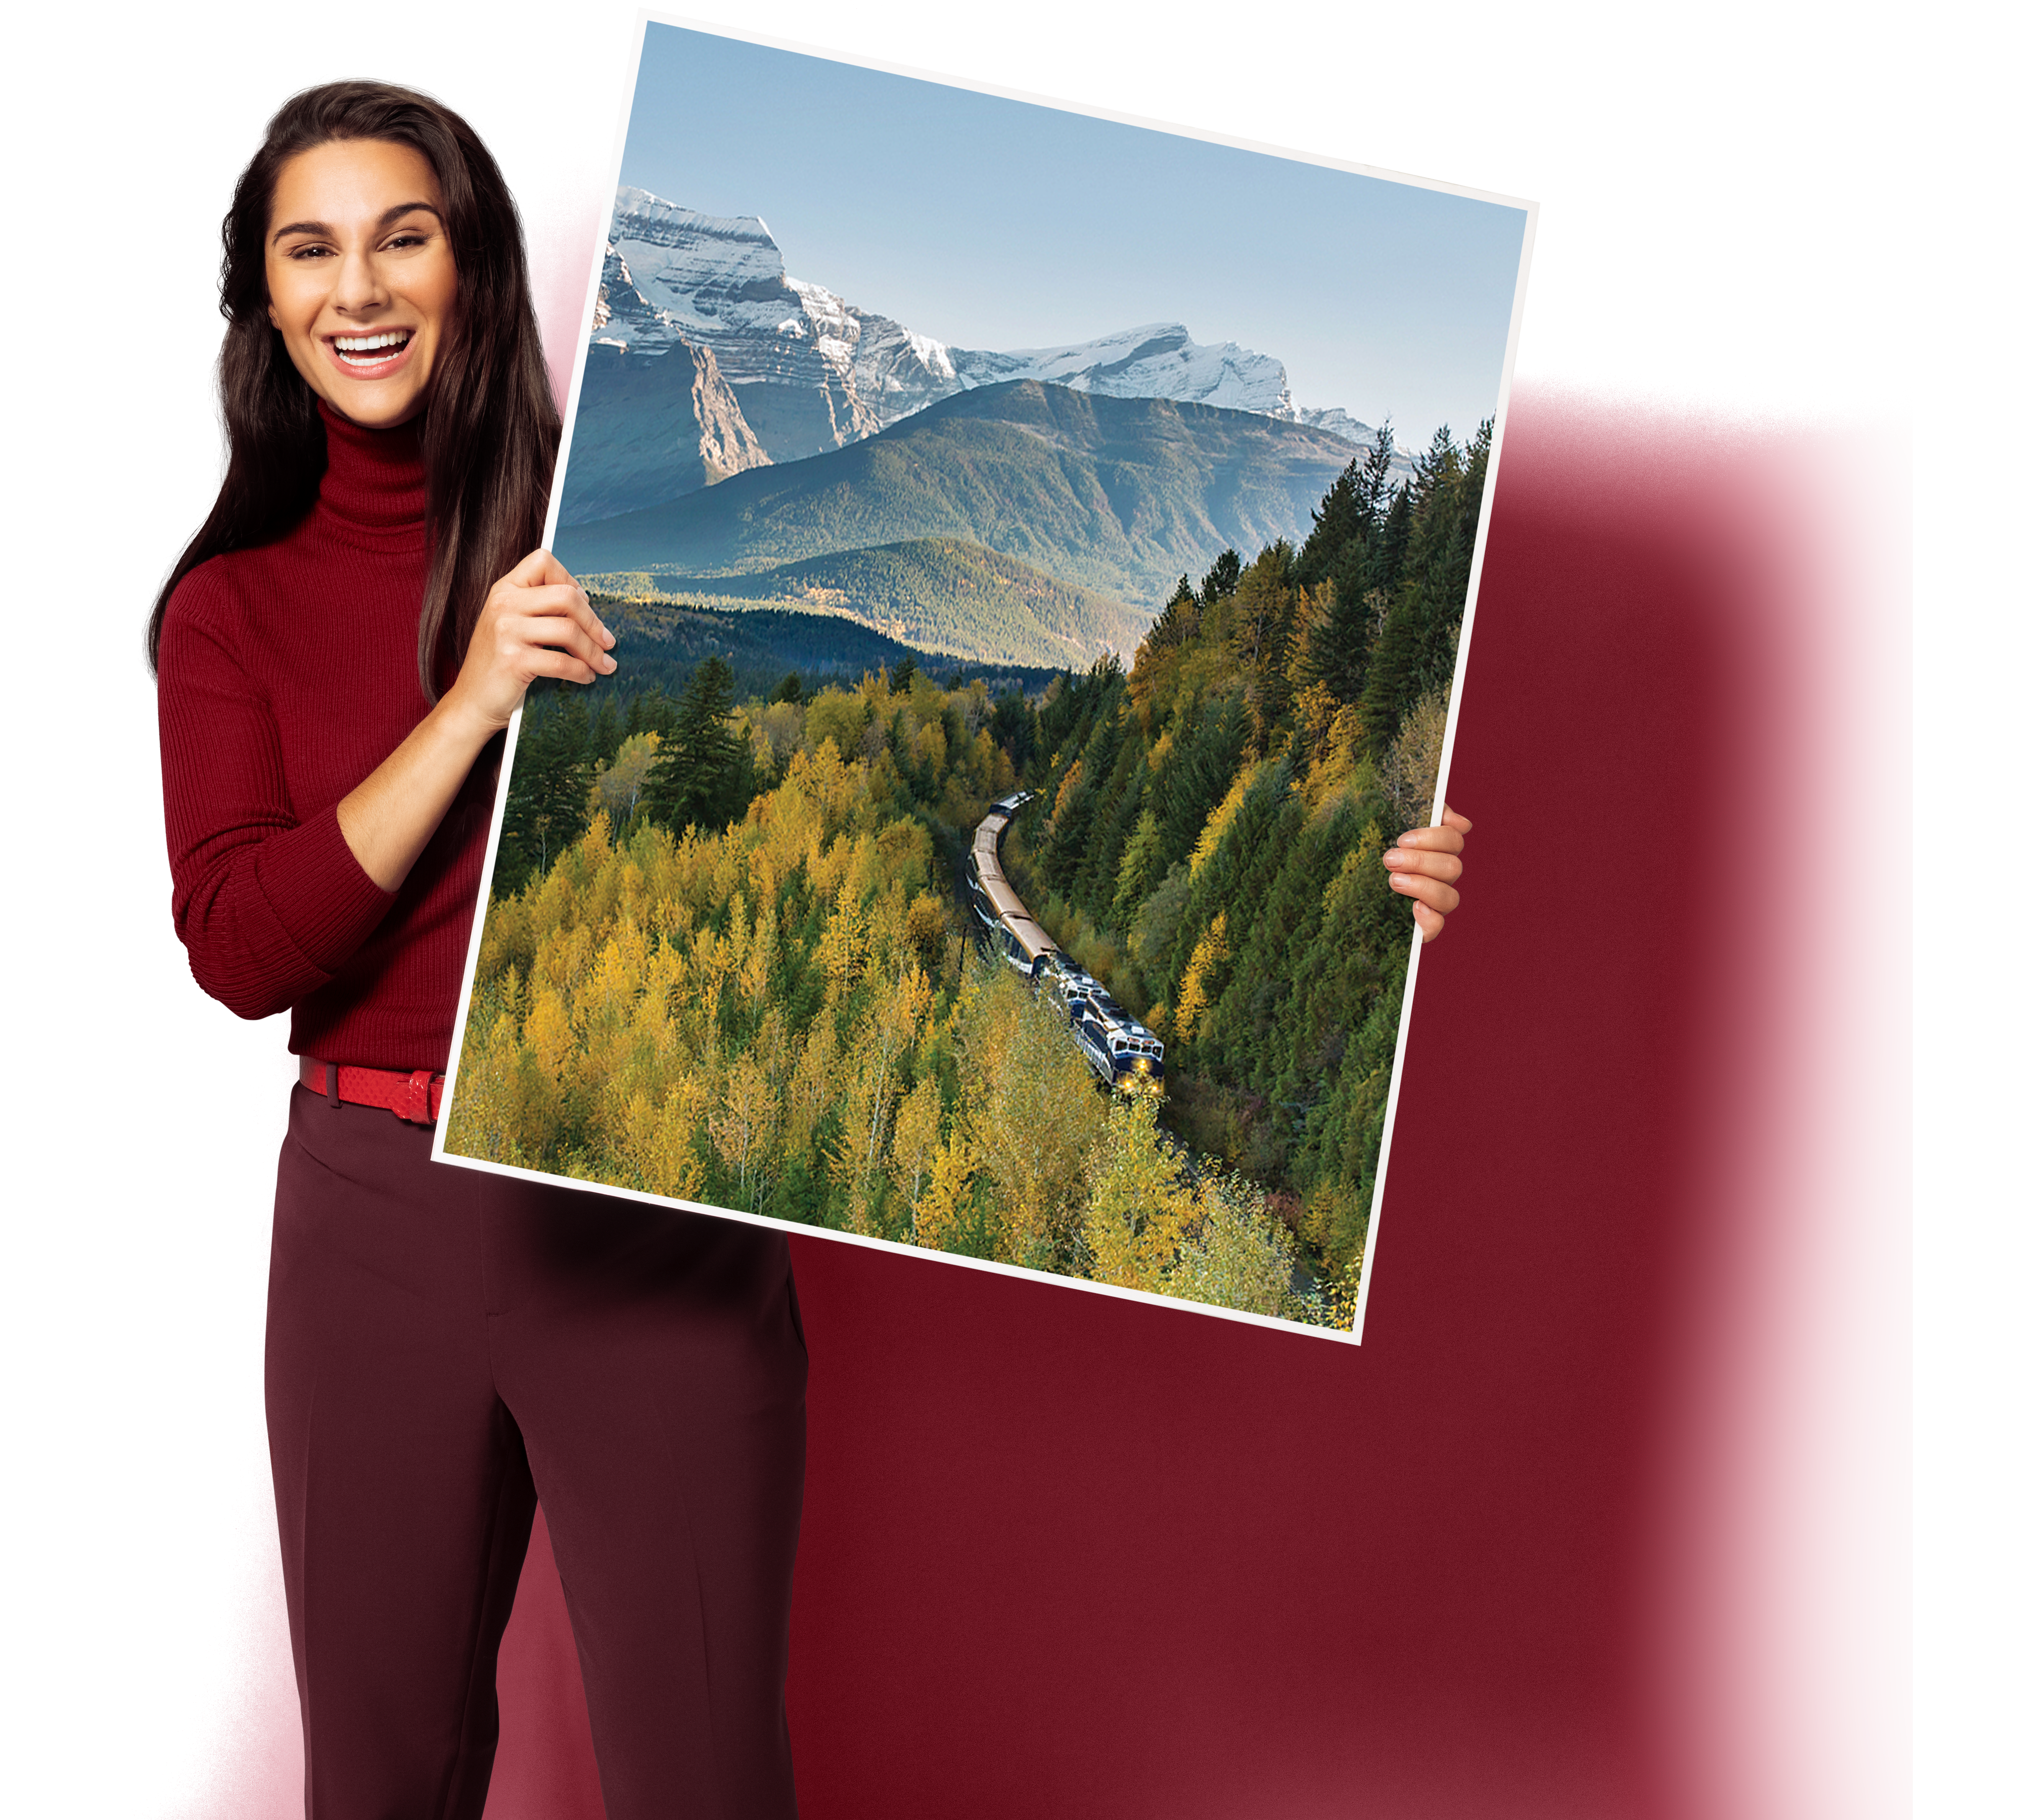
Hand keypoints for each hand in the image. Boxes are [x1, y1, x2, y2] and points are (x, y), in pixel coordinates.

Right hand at [445, 549, 615, 734]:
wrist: (471, 701)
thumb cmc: (498, 663)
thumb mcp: (510, 623)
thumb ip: (538, 606)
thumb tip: (585, 601)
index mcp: (504, 590)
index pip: (543, 562)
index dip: (570, 580)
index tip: (584, 604)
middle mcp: (503, 604)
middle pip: (566, 596)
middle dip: (594, 622)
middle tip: (608, 642)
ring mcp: (506, 631)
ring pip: (569, 630)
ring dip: (594, 651)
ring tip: (604, 664)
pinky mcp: (513, 661)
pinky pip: (562, 662)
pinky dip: (582, 671)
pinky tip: (586, 677)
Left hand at [1384, 805, 1471, 942]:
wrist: (1349, 889)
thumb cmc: (1375, 850)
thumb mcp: (1392, 825)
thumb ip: (1428, 812)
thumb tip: (1460, 823)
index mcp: (1439, 851)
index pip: (1453, 839)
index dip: (1432, 838)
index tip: (1402, 840)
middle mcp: (1442, 878)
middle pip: (1453, 867)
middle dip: (1420, 861)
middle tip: (1389, 859)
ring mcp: (1435, 904)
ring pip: (1450, 898)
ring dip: (1423, 886)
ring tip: (1394, 880)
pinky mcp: (1422, 927)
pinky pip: (1437, 927)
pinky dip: (1430, 919)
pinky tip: (1414, 908)